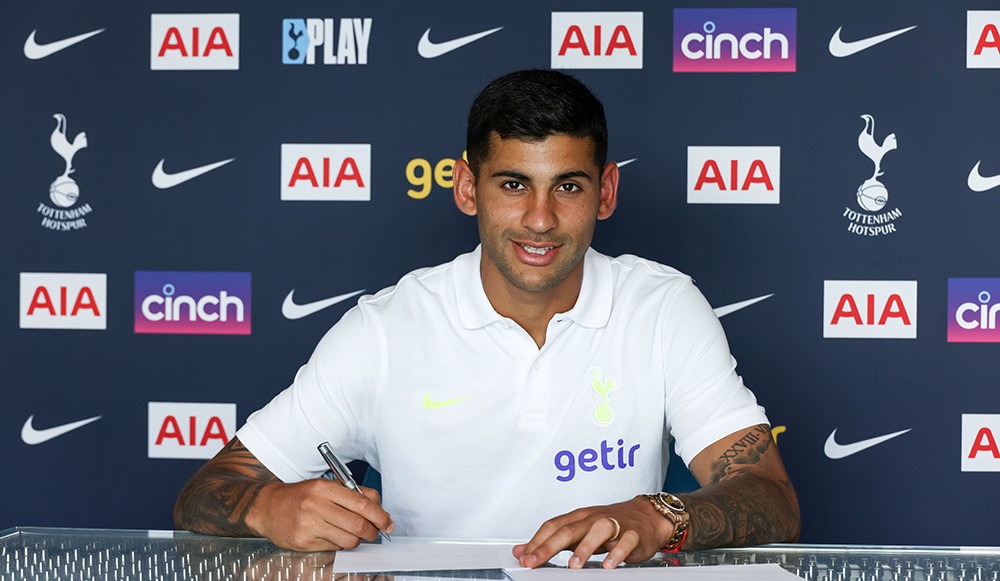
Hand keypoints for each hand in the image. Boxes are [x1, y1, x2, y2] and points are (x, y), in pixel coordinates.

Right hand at [246, 479, 394, 551]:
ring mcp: (309, 525)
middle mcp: (316, 505)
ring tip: (354, 535)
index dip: (380, 515)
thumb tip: (380, 509)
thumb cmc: (301, 496)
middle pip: (357, 524)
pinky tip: (334, 536)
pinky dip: (340, 544)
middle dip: (372, 532)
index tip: (388, 523)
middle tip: (375, 533)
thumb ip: (354, 494)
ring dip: (357, 540)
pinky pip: (333, 548)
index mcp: (325, 488)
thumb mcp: (327, 486)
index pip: (361, 502)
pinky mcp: (304, 542)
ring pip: (348, 540)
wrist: (268, 507)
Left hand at [512, 496, 671, 568]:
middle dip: (550, 546)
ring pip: (597, 531)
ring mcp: (614, 525)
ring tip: (573, 565)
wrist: (647, 516)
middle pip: (569, 529)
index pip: (553, 526)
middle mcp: (593, 519)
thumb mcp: (578, 531)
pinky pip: (625, 542)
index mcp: (578, 517)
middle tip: (536, 561)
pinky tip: (608, 565)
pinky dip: (617, 553)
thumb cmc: (609, 524)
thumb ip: (551, 540)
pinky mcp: (633, 534)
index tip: (524, 558)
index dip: (537, 541)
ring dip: (584, 548)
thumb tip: (522, 551)